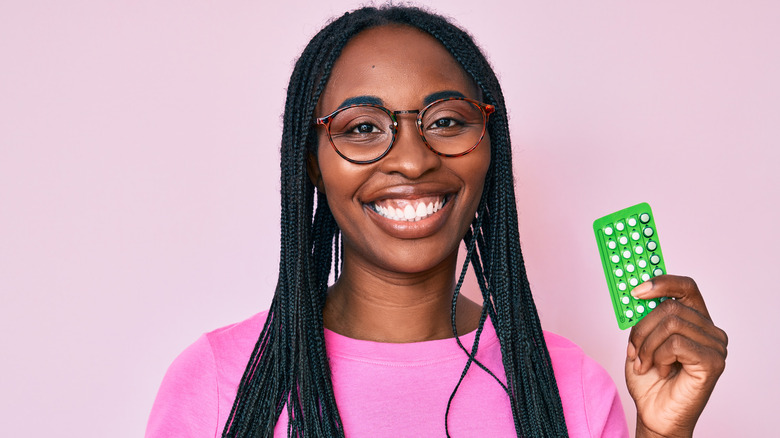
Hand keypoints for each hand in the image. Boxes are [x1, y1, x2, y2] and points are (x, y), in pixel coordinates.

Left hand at [625, 275, 727, 437]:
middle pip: (670, 306)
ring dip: (647, 345)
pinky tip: (662, 371)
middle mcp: (710, 330)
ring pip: (671, 323)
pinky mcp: (713, 361)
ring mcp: (715, 345)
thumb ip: (644, 316)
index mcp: (695, 320)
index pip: (686, 287)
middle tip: (633, 349)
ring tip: (645, 363)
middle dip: (642, 328)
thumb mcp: (641, 340)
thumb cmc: (650, 379)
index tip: (636, 289)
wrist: (656, 414)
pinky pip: (676, 343)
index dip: (662, 282)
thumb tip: (637, 292)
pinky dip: (659, 357)